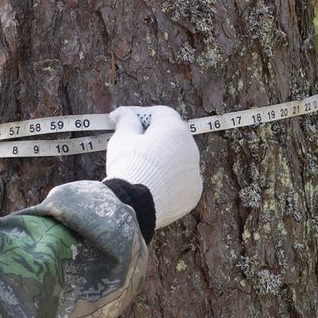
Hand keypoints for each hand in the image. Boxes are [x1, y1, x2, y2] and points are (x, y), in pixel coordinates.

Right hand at [105, 105, 203, 228]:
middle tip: (132, 140)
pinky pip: (181, 181)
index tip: (124, 118)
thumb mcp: (123, 138)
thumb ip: (126, 121)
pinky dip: (170, 180)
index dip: (140, 114)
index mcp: (175, 129)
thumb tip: (124, 113)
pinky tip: (153, 184)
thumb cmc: (130, 165)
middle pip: (172, 136)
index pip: (160, 114)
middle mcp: (190, 148)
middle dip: (153, 136)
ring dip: (163, 159)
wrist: (136, 204)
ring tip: (141, 166)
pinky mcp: (193, 193)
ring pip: (178, 160)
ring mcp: (194, 172)